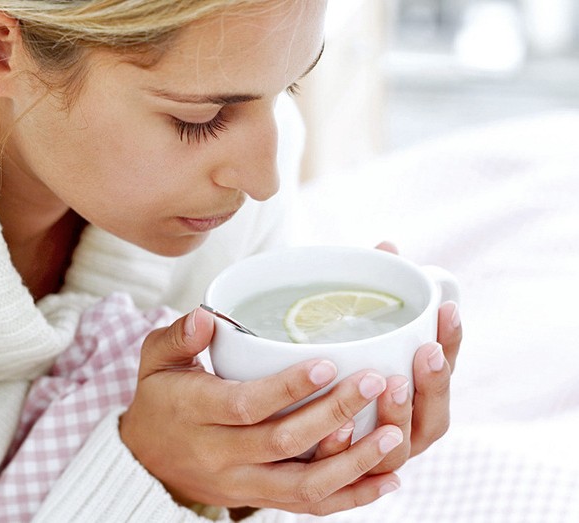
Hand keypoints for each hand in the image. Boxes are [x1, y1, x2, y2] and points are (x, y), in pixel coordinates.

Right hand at [120, 307, 403, 514]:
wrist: (146, 460)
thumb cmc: (159, 399)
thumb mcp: (154, 360)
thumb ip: (178, 337)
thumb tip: (205, 316)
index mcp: (196, 413)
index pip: (247, 405)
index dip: (289, 388)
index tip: (329, 363)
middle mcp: (221, 455)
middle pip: (284, 443)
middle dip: (334, 414)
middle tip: (375, 382)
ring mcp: (242, 484)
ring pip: (303, 485)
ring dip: (352, 463)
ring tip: (393, 435)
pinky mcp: (258, 499)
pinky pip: (308, 507)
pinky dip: (349, 497)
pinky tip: (385, 480)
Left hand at [362, 242, 462, 472]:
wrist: (287, 425)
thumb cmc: (340, 368)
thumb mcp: (356, 330)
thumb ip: (374, 292)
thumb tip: (388, 246)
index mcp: (416, 394)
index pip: (446, 368)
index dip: (453, 340)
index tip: (447, 309)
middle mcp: (405, 429)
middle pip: (434, 416)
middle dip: (435, 384)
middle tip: (425, 352)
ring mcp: (378, 457)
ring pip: (399, 449)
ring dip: (399, 418)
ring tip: (391, 384)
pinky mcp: (346, 476)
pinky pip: (356, 476)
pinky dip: (353, 453)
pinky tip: (343, 428)